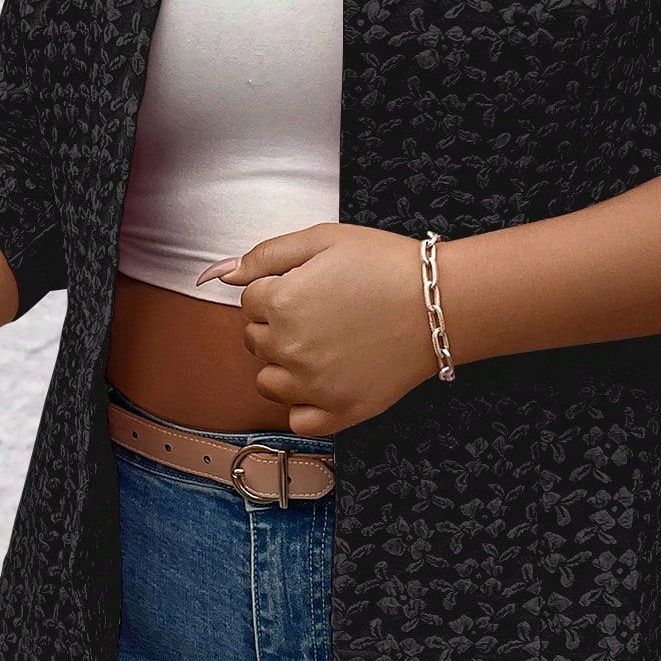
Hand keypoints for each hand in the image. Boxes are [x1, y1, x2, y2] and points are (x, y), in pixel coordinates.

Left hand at [196, 223, 436, 435]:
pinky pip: (298, 420)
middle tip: (320, 312)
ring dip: (283, 365)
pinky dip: (303, 405)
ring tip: (321, 346)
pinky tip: (323, 382)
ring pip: (268, 382)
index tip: (309, 286)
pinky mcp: (339, 412)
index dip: (277, 289)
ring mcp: (313, 386)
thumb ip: (266, 255)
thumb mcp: (323, 239)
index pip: (250, 302)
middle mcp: (289, 349)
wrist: (441, 303)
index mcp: (281, 303)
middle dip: (277, 325)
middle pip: (255, 340)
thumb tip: (220, 274)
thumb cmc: (386, 264)